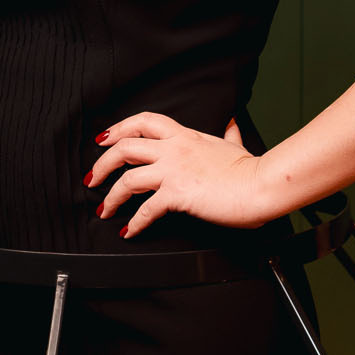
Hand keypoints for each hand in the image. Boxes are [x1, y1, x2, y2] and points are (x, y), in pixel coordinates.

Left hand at [87, 112, 267, 237]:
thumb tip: (231, 124)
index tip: (103, 139)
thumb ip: (228, 135)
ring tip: (104, 210)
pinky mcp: (178, 194)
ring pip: (128, 179)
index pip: (143, 122)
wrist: (261, 185)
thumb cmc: (251, 170)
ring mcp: (174, 171)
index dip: (118, 128)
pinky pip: (146, 210)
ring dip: (111, 197)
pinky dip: (134, 223)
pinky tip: (129, 232)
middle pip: (124, 148)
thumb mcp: (234, 146)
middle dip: (102, 164)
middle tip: (92, 179)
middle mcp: (175, 149)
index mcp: (185, 135)